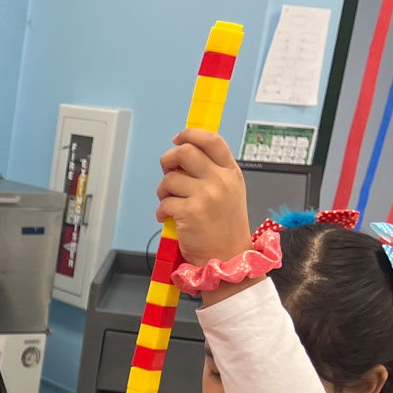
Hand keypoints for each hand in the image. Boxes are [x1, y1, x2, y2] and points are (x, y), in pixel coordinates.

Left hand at [155, 128, 251, 267]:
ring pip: (169, 178)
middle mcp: (221, 181)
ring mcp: (207, 195)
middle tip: (167, 172)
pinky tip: (168, 218)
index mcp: (231, 173)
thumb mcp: (229, 192)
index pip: (212, 140)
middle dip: (168, 160)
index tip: (178, 139)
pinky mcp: (191, 212)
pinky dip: (161, 211)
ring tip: (169, 203)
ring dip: (163, 191)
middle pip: (185, 152)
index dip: (191, 134)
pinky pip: (164, 202)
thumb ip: (211, 172)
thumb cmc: (224, 227)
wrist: (228, 258)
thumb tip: (181, 155)